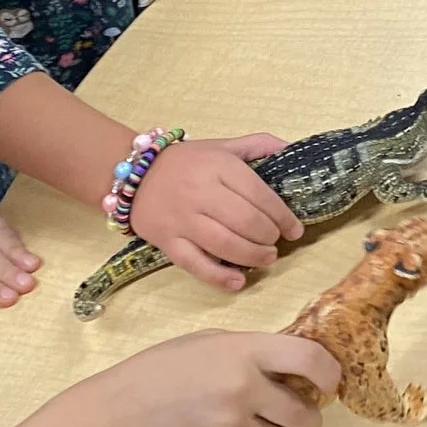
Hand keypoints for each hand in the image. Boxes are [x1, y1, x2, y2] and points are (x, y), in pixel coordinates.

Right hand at [83, 329, 340, 426]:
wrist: (118, 412)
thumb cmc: (161, 369)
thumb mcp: (209, 342)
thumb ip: (250, 351)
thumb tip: (289, 363)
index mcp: (245, 351)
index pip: (309, 359)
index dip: (330, 373)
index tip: (331, 384)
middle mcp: (244, 388)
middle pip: (303, 413)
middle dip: (308, 419)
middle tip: (299, 418)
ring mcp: (232, 425)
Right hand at [128, 135, 305, 291]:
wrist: (132, 174)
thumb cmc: (186, 162)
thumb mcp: (223, 146)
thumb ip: (259, 144)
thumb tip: (291, 149)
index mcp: (219, 167)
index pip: (260, 195)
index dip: (283, 216)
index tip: (294, 229)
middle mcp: (201, 192)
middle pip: (245, 221)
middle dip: (269, 237)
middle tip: (276, 242)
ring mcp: (182, 219)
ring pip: (224, 244)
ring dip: (253, 256)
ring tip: (266, 258)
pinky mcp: (167, 241)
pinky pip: (194, 264)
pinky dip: (218, 277)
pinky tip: (238, 282)